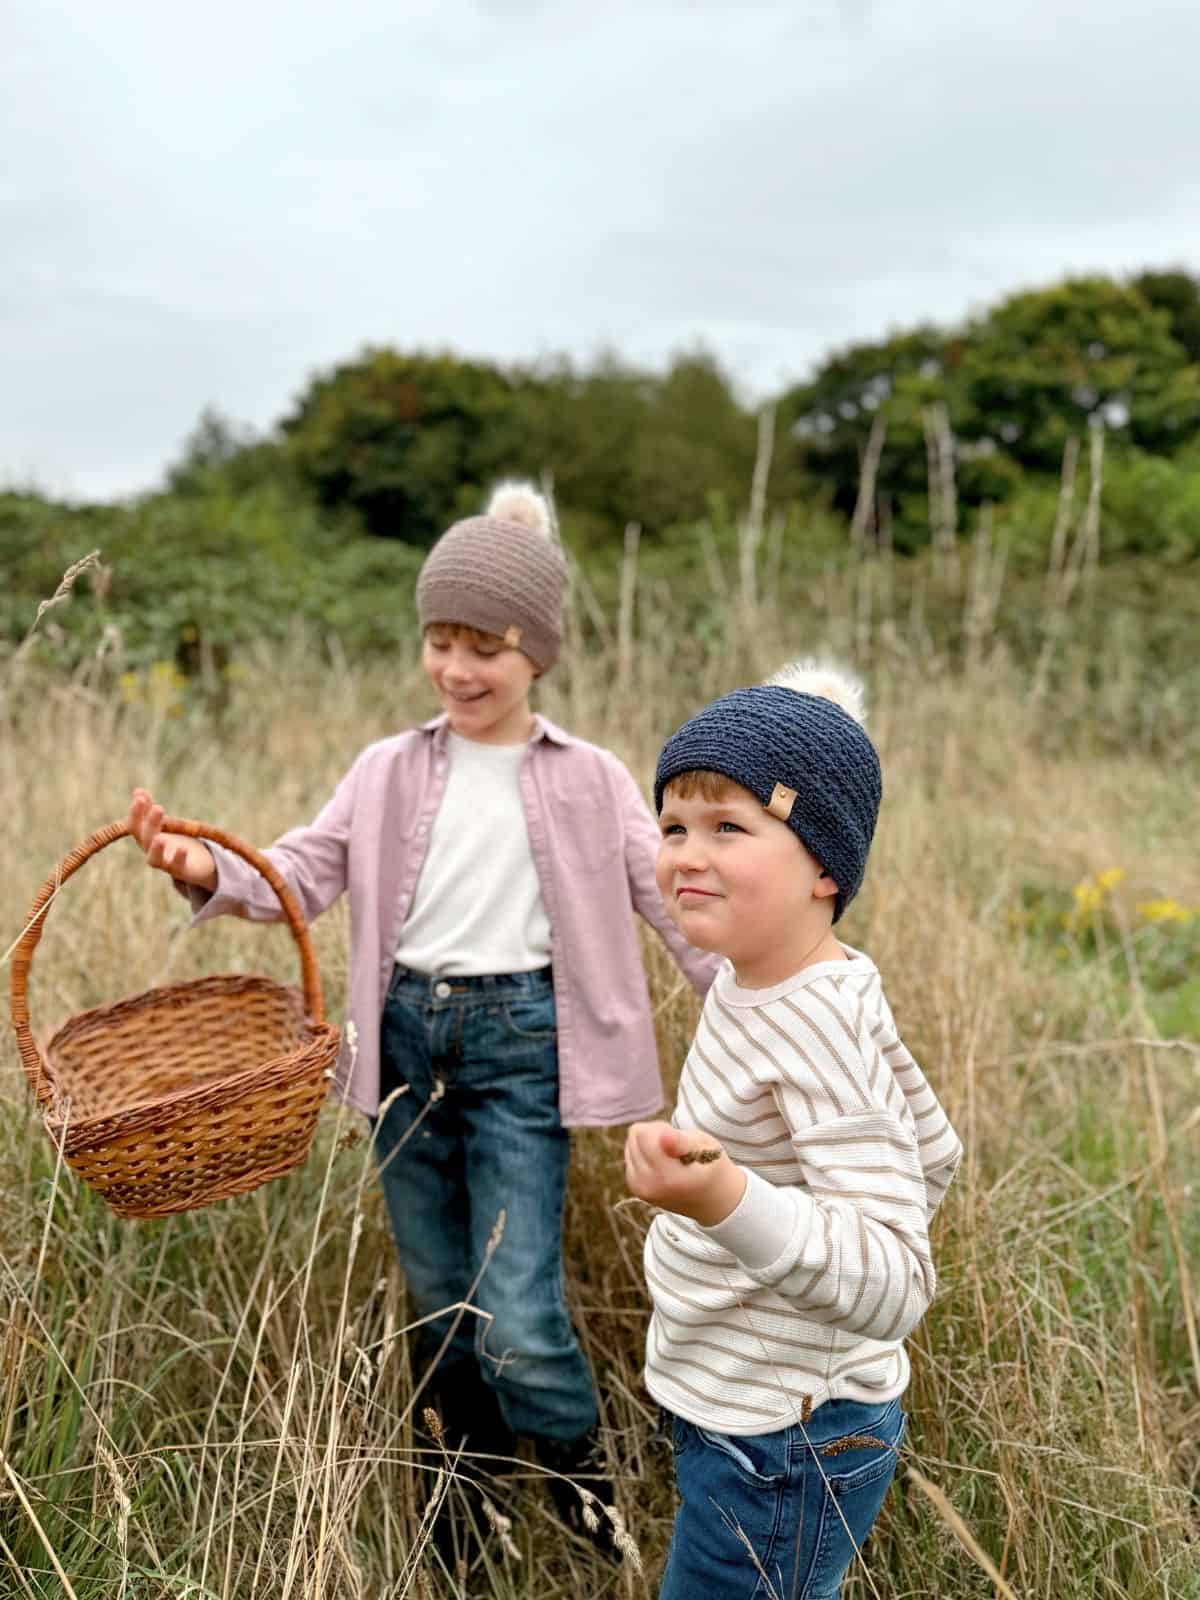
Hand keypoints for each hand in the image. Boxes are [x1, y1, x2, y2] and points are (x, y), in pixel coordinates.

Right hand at [128, 788, 217, 890]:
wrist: (194, 864)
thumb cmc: (173, 841)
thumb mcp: (163, 824)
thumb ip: (150, 809)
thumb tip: (138, 790)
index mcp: (145, 838)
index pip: (135, 825)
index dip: (136, 812)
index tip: (140, 797)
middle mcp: (151, 851)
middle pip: (146, 838)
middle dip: (151, 823)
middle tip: (159, 808)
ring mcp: (163, 863)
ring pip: (154, 858)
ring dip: (155, 848)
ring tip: (159, 839)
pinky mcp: (179, 871)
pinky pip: (176, 866)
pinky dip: (178, 858)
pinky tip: (183, 849)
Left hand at [624, 1121, 746, 1226]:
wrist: (712, 1200)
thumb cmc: (711, 1167)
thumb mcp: (706, 1147)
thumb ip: (681, 1142)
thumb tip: (664, 1137)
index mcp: (670, 1177)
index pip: (644, 1134)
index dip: (663, 1128)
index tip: (680, 1140)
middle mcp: (650, 1186)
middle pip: (636, 1134)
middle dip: (654, 1134)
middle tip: (677, 1148)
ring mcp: (640, 1189)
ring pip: (630, 1143)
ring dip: (648, 1144)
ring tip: (671, 1157)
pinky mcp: (635, 1189)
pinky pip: (630, 1155)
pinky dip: (644, 1154)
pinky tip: (663, 1164)